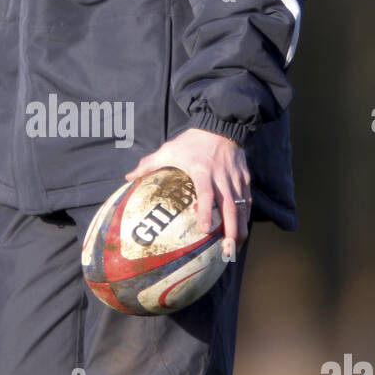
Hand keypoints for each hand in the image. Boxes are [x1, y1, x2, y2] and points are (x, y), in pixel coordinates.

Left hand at [124, 127, 250, 253]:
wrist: (221, 124)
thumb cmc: (192, 141)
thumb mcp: (169, 149)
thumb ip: (149, 164)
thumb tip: (128, 177)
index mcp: (202, 172)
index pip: (205, 194)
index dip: (206, 212)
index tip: (205, 230)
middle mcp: (221, 177)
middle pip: (229, 206)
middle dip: (231, 229)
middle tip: (228, 249)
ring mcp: (235, 178)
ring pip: (241, 206)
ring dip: (240, 227)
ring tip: (236, 246)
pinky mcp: (244, 178)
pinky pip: (247, 199)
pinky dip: (246, 215)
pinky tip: (243, 228)